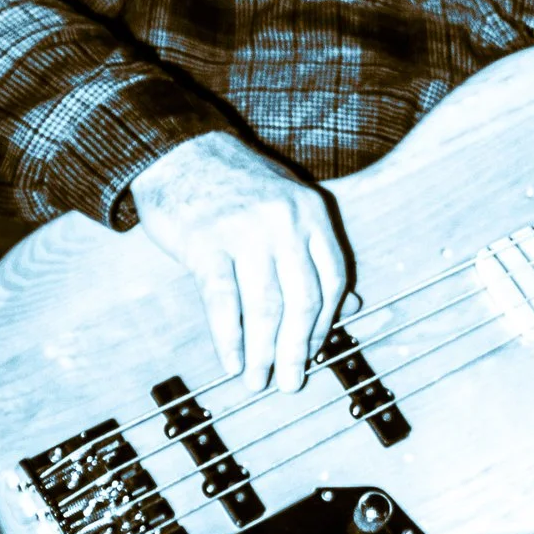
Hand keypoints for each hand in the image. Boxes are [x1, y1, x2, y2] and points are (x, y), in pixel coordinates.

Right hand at [129, 132, 352, 393]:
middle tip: (291, 382)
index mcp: (311, 212)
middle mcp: (284, 221)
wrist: (179, 151)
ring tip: (258, 380)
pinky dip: (228, 337)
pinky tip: (231, 361)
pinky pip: (222, 300)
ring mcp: (244, 231)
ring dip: (263, 352)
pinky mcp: (205, 242)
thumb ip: (318, 253)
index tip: (314, 352)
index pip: (332, 280)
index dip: (325, 324)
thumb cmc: (237, 183)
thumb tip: (354, 307)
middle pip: (302, 299)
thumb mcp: (288, 206)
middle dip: (297, 349)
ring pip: (264, 306)